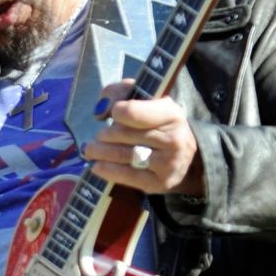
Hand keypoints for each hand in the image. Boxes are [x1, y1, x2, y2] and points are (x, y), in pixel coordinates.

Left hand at [82, 80, 204, 195]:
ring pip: (122, 155)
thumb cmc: (157, 121)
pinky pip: (126, 176)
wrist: (184, 155)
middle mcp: (173, 140)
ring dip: (99, 152)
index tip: (114, 114)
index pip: (132, 112)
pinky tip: (97, 166)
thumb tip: (101, 111)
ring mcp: (168, 164)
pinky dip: (107, 170)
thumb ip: (119, 92)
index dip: (116, 111)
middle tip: (101, 135)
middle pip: (122, 134)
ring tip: (90, 150)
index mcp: (171, 114)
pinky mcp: (159, 183)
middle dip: (105, 134)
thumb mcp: (144, 97)